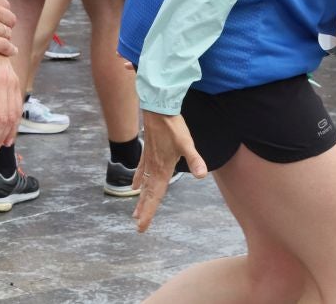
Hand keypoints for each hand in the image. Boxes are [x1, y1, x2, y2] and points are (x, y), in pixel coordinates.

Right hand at [0, 0, 15, 55]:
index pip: (4, 4)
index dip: (2, 13)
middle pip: (9, 18)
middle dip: (6, 25)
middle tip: (1, 31)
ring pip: (7, 32)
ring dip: (5, 37)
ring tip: (3, 42)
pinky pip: (5, 45)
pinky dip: (9, 49)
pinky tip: (11, 51)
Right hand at [132, 110, 208, 232]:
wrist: (159, 109)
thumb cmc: (173, 127)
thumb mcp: (187, 143)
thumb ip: (194, 159)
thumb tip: (201, 175)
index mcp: (162, 169)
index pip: (155, 196)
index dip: (148, 212)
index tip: (141, 227)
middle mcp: (153, 167)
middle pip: (147, 194)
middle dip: (143, 210)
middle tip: (138, 225)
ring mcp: (148, 160)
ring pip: (143, 184)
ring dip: (140, 199)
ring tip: (135, 212)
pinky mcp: (147, 152)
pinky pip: (140, 171)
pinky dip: (137, 180)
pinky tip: (134, 186)